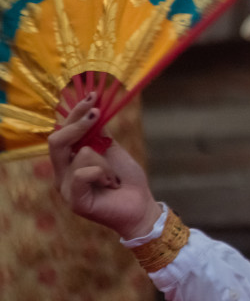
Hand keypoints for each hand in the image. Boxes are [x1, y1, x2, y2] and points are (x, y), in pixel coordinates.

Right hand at [48, 93, 162, 239]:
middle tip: (97, 113)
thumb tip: (93, 109)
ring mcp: (65, 187)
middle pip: (57, 140)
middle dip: (79, 123)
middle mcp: (62, 173)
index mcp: (69, 160)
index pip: (62, 131)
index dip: (75, 112)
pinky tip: (110, 184)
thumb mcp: (112, 150)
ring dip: (105, 162)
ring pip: (81, 154)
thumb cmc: (126, 179)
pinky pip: (83, 173)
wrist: (140, 204)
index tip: (93, 96)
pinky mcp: (74, 200)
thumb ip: (98, 134)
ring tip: (113, 177)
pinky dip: (103, 174)